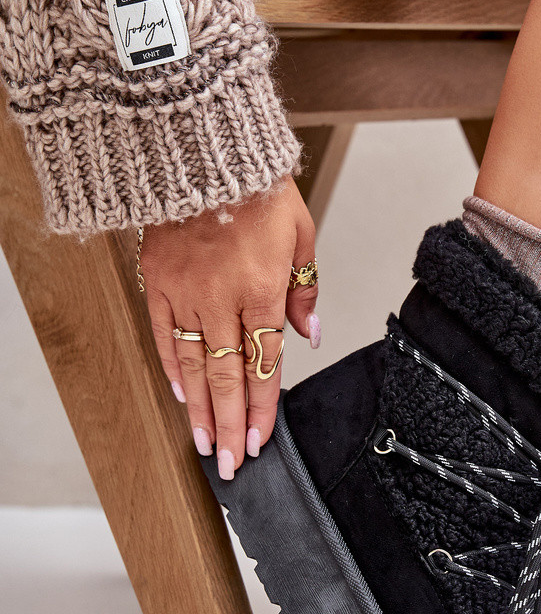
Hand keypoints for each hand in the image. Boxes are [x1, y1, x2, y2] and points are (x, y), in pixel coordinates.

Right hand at [140, 177, 318, 478]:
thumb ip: (304, 290)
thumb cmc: (258, 189)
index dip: (261, 409)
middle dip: (230, 425)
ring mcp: (186, 292)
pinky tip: (180, 395)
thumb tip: (309, 336)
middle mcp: (223, 298)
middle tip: (230, 464)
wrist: (205, 150)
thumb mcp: (301, 234)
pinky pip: (165, 335)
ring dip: (200, 409)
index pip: (264, 364)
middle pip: (228, 376)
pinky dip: (173, 368)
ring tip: (205, 444)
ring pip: (194, 365)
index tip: (259, 442)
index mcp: (262, 288)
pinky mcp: (158, 281)